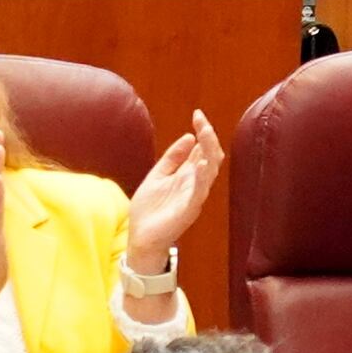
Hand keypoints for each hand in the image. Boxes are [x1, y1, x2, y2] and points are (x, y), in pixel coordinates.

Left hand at [122, 112, 223, 276]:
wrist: (140, 237)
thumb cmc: (150, 210)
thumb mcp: (158, 175)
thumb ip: (172, 158)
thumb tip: (188, 136)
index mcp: (188, 175)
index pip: (202, 149)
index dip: (203, 131)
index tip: (197, 114)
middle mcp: (194, 184)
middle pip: (211, 157)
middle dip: (209, 138)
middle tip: (202, 121)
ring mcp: (193, 197)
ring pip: (209, 172)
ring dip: (209, 153)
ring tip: (205, 134)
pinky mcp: (188, 211)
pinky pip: (198, 193)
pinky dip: (201, 178)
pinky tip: (200, 164)